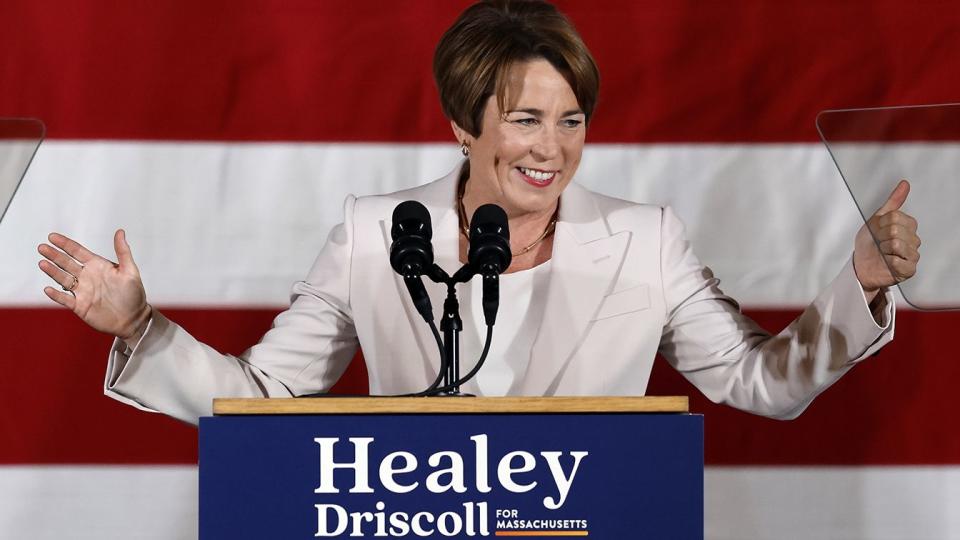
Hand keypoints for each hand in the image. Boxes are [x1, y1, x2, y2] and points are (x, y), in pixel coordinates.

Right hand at [38, 229, 151, 346]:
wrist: (133, 319)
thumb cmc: (134, 294)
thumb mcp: (130, 271)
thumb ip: (123, 252)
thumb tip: (120, 231)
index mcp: (97, 266)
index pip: (78, 252)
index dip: (65, 244)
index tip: (52, 236)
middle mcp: (87, 276)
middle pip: (67, 263)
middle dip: (54, 255)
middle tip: (42, 248)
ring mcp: (82, 291)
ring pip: (63, 279)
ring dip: (53, 272)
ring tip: (42, 263)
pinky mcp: (80, 306)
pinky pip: (65, 299)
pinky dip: (56, 295)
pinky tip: (48, 289)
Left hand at [853, 180, 920, 295]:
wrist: (860, 265)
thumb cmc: (869, 243)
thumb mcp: (877, 220)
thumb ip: (893, 202)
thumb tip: (904, 184)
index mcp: (908, 226)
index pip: (895, 217)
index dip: (880, 224)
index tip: (877, 231)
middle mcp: (914, 240)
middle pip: (895, 230)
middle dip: (880, 237)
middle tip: (878, 243)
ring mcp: (913, 255)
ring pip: (897, 244)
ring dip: (883, 249)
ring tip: (882, 252)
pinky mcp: (909, 270)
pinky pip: (898, 261)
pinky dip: (887, 261)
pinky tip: (886, 262)